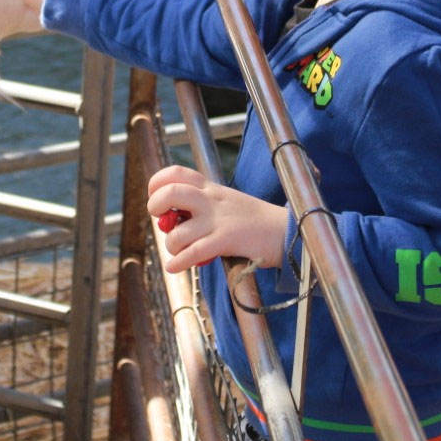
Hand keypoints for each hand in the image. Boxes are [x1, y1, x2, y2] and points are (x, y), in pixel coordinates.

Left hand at [146, 165, 285, 272]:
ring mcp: (218, 220)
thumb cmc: (254, 220)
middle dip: (155, 206)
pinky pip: (194, 252)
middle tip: (161, 220)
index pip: (176, 173)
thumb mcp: (226, 202)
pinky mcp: (226, 240)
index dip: (157, 183)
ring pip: (178, 231)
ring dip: (171, 245)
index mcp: (211, 188)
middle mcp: (212, 200)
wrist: (285, 231)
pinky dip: (179, 262)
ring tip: (178, 251)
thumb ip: (202, 204)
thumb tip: (172, 218)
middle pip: (171, 192)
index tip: (155, 197)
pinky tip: (175, 267)